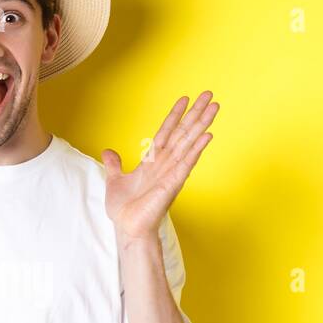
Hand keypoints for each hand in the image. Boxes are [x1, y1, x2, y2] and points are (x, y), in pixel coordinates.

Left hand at [103, 91, 217, 242]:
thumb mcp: (115, 181)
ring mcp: (172, 172)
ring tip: (215, 106)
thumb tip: (107, 152)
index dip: (175, 115)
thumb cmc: (124, 209)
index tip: (185, 99)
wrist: (127, 228)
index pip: (166, 132)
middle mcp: (165, 163)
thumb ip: (115, 165)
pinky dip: (197, 148)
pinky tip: (207, 134)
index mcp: (153, 161)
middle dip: (196, 113)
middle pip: (183, 132)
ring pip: (189, 142)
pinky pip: (187, 162)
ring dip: (202, 124)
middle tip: (210, 95)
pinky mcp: (174, 183)